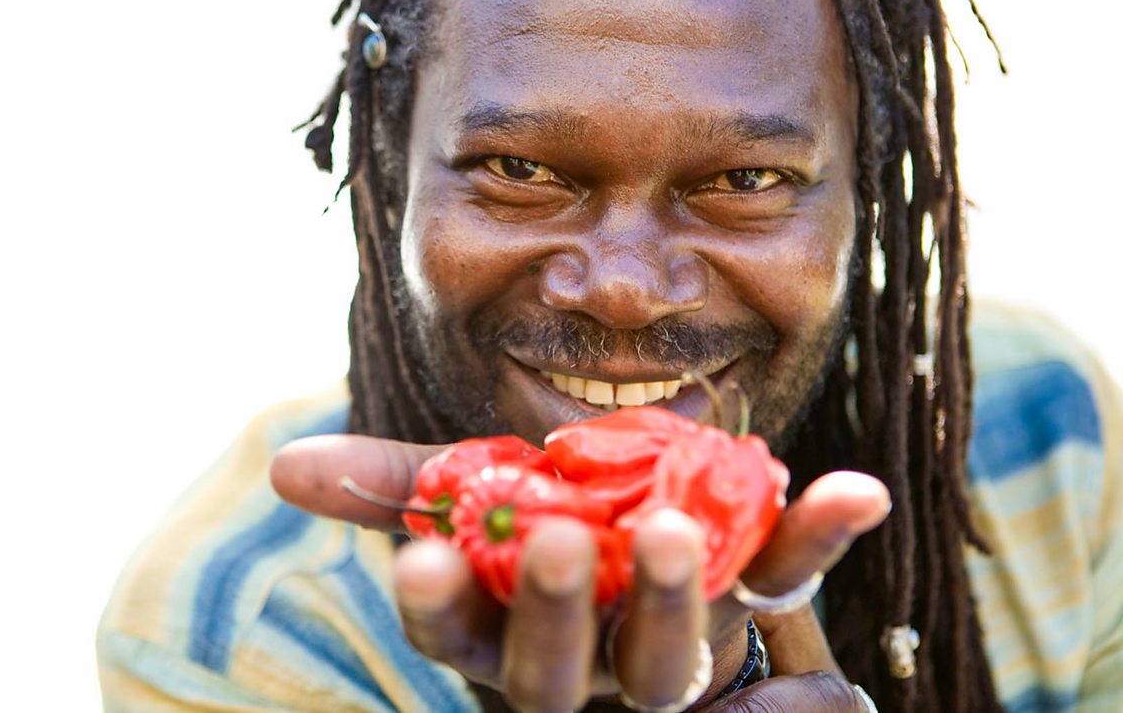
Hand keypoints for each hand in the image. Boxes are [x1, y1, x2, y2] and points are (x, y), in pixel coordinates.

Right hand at [271, 434, 889, 711]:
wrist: (643, 561)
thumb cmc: (539, 533)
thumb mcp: (464, 503)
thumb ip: (389, 486)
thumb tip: (282, 466)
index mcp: (506, 640)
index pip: (462, 642)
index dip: (441, 610)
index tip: (421, 562)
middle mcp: (586, 665)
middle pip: (564, 671)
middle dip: (558, 613)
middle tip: (559, 543)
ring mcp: (672, 645)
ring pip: (670, 657)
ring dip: (675, 598)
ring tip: (670, 526)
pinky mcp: (749, 604)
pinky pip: (787, 583)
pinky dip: (819, 536)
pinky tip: (854, 491)